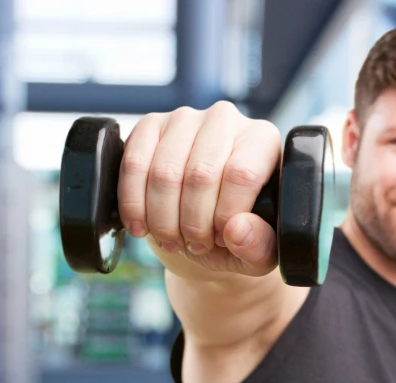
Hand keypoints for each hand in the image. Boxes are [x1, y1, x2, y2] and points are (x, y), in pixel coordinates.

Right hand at [117, 101, 281, 277]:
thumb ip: (260, 246)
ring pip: (164, 173)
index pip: (240, 174)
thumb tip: (236, 230)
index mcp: (262, 140)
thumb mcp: (257, 251)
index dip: (224, 215)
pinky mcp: (149, 126)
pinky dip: (134, 204)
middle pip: (200, 174)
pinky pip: (133, 165)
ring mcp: (183, 119)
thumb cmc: (235, 233)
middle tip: (195, 245)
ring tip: (172, 239)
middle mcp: (224, 120)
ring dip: (163, 219)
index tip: (220, 239)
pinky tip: (142, 226)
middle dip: (193, 223)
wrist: (199, 226)